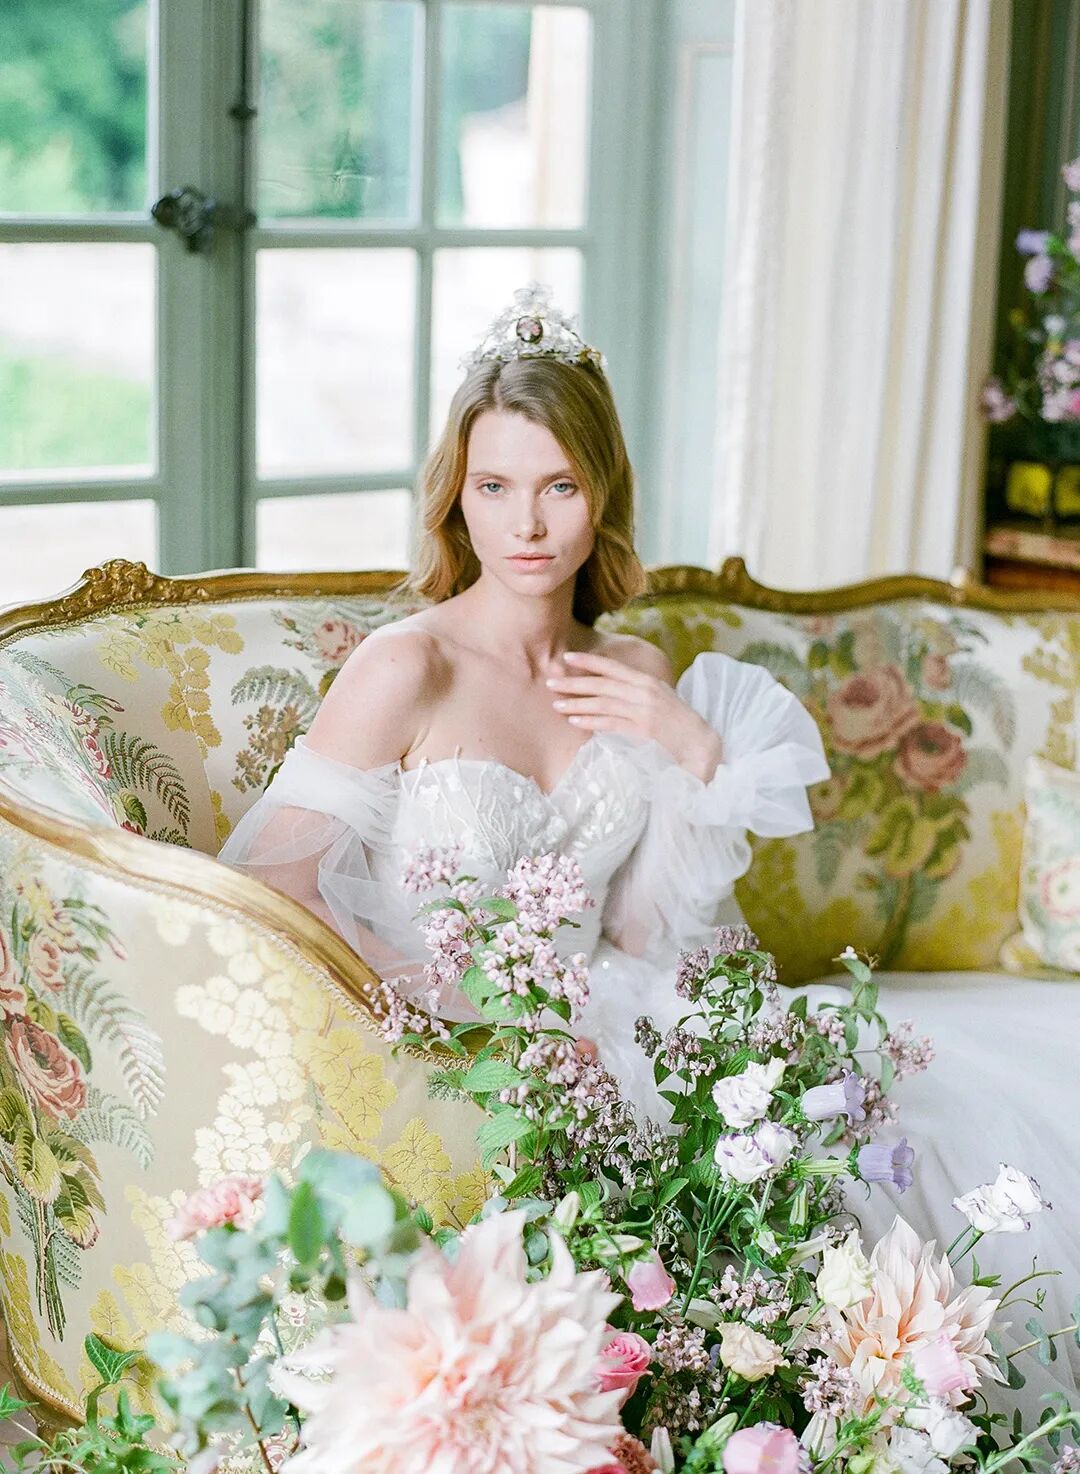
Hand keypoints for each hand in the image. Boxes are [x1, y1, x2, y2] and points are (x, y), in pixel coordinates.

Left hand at [546, 650, 722, 781]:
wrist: (700, 744)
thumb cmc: (677, 723)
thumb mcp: (658, 699)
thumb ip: (636, 691)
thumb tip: (608, 688)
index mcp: (647, 681)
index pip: (613, 667)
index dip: (589, 661)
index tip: (567, 658)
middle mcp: (644, 692)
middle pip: (602, 684)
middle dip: (574, 683)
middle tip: (550, 682)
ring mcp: (644, 710)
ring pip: (603, 703)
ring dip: (577, 704)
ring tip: (556, 705)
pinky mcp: (643, 730)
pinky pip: (611, 723)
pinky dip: (591, 722)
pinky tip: (575, 721)